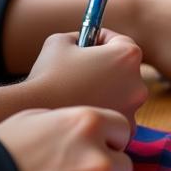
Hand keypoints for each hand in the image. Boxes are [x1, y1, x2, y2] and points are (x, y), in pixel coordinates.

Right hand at [0, 31, 146, 127]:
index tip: (89, 45)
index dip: (102, 40)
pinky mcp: (125, 135)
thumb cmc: (47, 75)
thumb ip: (79, 36)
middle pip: (125, 70)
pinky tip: (85, 113)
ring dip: (108, 94)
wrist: (33, 114)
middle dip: (107, 68)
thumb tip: (85, 40)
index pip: (120, 41)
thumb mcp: (61, 41)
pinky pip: (118, 119)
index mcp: (127, 55)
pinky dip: (105, 116)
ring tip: (82, 95)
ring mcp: (133, 110)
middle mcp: (137, 83)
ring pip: (123, 96)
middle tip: (83, 71)